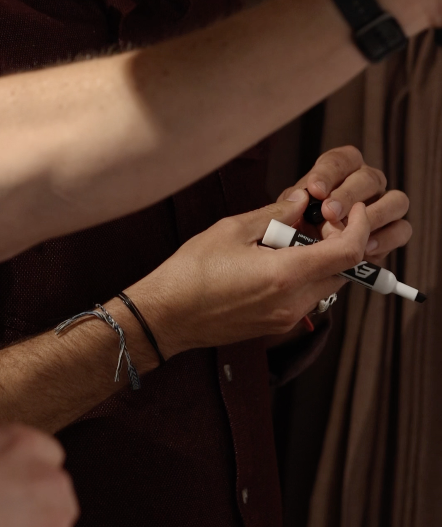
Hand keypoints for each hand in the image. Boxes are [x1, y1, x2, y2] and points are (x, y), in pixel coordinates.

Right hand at [124, 196, 372, 355]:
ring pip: (327, 284)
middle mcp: (294, 302)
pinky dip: (305, 274)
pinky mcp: (277, 325)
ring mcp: (287, 318)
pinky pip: (308, 296)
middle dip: (339, 241)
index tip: (353, 209)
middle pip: (344, 270)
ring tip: (288, 239)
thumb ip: (275, 214)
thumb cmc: (191, 272)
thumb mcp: (232, 230)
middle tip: (315, 220)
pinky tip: (276, 259)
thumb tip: (303, 201)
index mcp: (285, 275)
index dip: (359, 227)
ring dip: (322, 259)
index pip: (348, 253)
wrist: (167, 316)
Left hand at [281, 143, 410, 261]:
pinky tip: (365, 248)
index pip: (340, 160)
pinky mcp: (394, 231)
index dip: (329, 173)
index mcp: (340, 170)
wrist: (308, 257)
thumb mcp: (286, 214)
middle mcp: (367, 182)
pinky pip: (402, 229)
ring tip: (350, 231)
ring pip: (396, 200)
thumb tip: (301, 196)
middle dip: (349, 195)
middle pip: (369, 178)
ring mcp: (384, 205)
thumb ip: (290, 205)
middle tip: (329, 213)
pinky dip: (386, 238)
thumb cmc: (297, 229)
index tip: (315, 190)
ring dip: (375, 215)